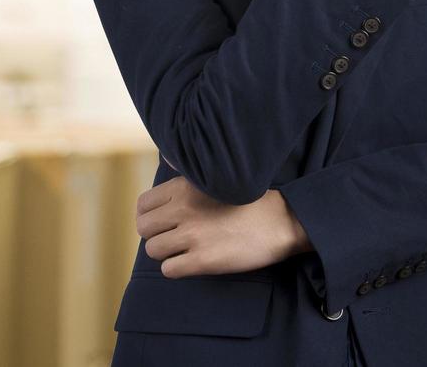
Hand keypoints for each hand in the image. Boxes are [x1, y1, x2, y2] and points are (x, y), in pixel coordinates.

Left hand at [136, 175, 310, 277]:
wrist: (283, 221)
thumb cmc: (252, 200)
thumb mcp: (218, 178)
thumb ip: (188, 172)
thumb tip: (167, 158)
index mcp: (185, 188)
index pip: (143, 204)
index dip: (151, 214)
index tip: (165, 220)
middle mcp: (184, 209)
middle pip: (144, 228)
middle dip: (157, 233)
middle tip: (175, 236)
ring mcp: (192, 236)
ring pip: (153, 250)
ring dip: (167, 252)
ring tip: (186, 248)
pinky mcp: (202, 260)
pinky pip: (168, 269)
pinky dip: (178, 267)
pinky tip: (194, 260)